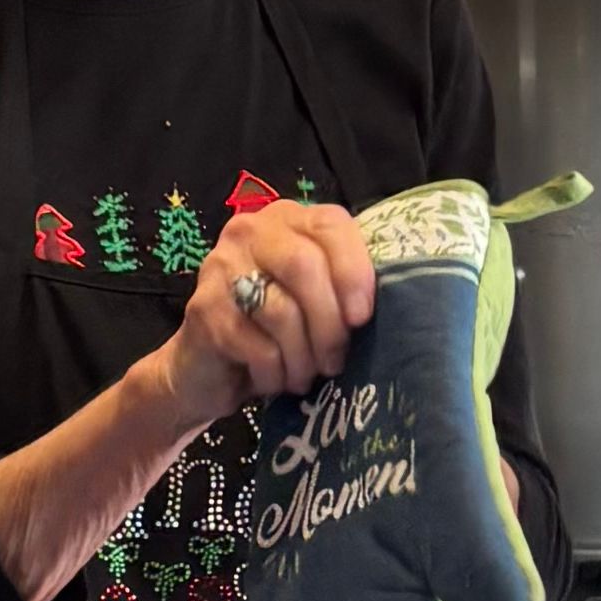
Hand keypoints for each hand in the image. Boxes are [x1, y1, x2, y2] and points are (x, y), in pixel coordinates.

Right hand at [157, 195, 372, 426]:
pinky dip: (276, 373)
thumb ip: (342, 286)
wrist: (205, 367)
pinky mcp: (204, 310)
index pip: (331, 226)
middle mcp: (250, 232)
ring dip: (303, 356)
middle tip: (336, 359)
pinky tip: (276, 381)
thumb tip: (395, 304)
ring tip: (306, 376)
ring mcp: (221, 268)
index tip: (363, 317)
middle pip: (304, 266)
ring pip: (281, 311)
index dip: (354, 271)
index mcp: (288, 219)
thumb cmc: (274, 331)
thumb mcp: (314, 300)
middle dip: (329, 322)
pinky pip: (257, 346)